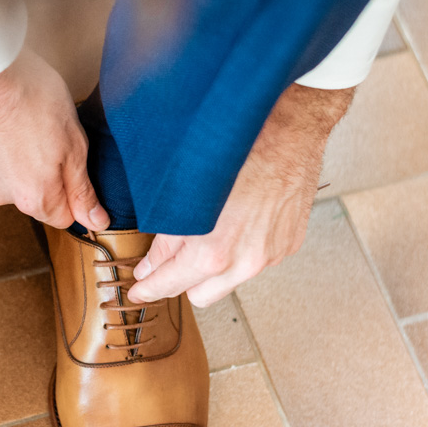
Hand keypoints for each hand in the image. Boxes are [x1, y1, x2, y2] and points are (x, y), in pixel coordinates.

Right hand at [0, 48, 109, 230]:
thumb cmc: (33, 98)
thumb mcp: (74, 143)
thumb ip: (82, 188)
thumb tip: (96, 222)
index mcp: (34, 198)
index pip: (62, 216)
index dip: (71, 191)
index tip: (70, 163)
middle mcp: (0, 196)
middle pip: (30, 196)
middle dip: (40, 173)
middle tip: (43, 134)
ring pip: (2, 176)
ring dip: (11, 158)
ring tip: (16, 122)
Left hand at [127, 83, 354, 306]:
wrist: (289, 131)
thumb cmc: (236, 153)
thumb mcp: (183, 195)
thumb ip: (165, 241)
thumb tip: (151, 266)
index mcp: (214, 254)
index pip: (171, 286)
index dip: (149, 289)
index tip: (139, 291)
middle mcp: (245, 263)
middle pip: (200, 295)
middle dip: (183, 279)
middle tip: (172, 258)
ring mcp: (270, 256)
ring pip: (229, 280)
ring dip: (215, 266)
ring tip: (210, 232)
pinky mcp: (288, 245)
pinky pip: (256, 262)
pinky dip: (243, 250)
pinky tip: (239, 222)